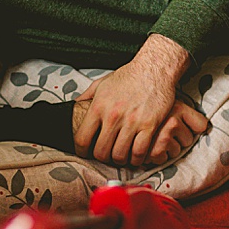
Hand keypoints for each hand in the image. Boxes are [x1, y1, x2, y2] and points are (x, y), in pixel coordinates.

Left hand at [72, 34, 207, 166]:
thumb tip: (74, 106)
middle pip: (101, 152)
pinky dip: (137, 159)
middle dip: (102, 158)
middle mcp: (113, 116)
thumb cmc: (129, 76)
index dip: (82, 151)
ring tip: (122, 156)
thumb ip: (86, 97)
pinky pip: (139, 152)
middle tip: (107, 156)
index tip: (86, 153)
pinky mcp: (149, 125)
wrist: (154, 68)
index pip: (82, 138)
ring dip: (120, 160)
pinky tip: (137, 155)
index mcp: (98, 106)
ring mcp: (132, 121)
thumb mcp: (102, 83)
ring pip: (120, 155)